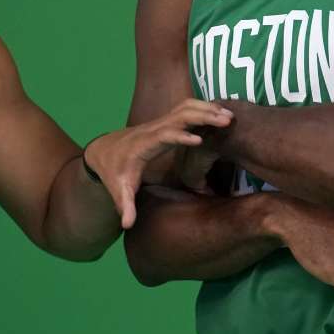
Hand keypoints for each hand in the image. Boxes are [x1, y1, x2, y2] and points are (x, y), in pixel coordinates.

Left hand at [86, 99, 232, 228]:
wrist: (104, 150)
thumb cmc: (113, 171)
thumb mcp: (118, 190)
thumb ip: (124, 206)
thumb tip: (127, 225)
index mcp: (144, 145)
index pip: (163, 136)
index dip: (179, 136)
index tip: (199, 140)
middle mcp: (153, 129)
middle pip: (179, 116)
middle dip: (202, 116)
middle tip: (226, 121)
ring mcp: (160, 123)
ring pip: (185, 108)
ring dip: (206, 109)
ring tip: (229, 116)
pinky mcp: (165, 121)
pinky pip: (186, 109)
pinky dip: (203, 108)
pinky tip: (220, 113)